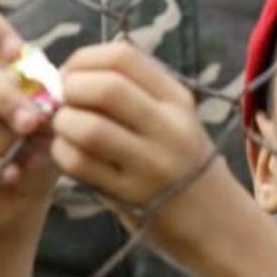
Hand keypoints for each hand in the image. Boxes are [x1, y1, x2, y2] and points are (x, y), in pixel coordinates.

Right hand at [0, 4, 56, 232]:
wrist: (23, 194)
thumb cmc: (45, 146)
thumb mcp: (58, 122)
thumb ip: (53, 102)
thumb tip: (53, 97)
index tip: (16, 54)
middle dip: (7, 98)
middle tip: (33, 125)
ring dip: (0, 138)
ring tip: (28, 159)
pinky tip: (10, 174)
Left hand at [49, 42, 237, 250]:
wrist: (214, 219)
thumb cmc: (180, 161)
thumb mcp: (173, 118)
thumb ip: (132, 92)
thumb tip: (70, 72)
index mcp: (178, 99)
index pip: (123, 57)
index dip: (84, 59)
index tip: (72, 73)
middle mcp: (170, 127)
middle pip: (105, 88)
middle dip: (70, 89)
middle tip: (63, 101)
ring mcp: (153, 163)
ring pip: (88, 128)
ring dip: (63, 124)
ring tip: (64, 128)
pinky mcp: (133, 196)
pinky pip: (81, 165)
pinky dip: (62, 153)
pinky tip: (69, 154)